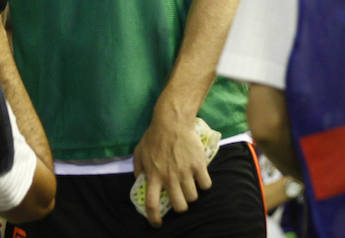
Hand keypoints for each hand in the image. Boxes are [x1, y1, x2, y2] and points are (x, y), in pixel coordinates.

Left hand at [132, 112, 211, 226]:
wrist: (171, 122)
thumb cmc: (154, 136)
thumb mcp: (139, 152)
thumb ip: (138, 168)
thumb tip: (140, 182)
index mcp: (154, 175)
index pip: (152, 204)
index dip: (154, 218)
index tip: (157, 223)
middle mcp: (169, 177)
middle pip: (180, 206)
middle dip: (181, 207)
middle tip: (180, 199)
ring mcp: (185, 172)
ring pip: (193, 197)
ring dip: (192, 194)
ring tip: (189, 185)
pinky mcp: (198, 165)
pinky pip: (206, 185)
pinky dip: (204, 184)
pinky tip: (200, 177)